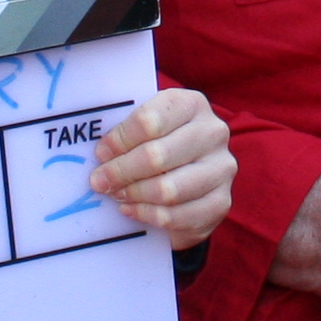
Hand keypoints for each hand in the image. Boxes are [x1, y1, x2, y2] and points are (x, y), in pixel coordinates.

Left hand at [90, 89, 235, 248]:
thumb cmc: (161, 145)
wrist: (192, 179)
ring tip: (117, 195)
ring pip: (168, 189)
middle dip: (121, 172)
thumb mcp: (146, 128)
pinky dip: (148, 215)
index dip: (119, 140)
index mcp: (191, 104)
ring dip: (135, 195)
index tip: (101, 153)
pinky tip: (133, 210)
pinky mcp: (221, 202)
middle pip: (156, 156)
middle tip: (99, 181)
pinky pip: (177, 216)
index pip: (148, 120)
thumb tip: (103, 155)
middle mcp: (213, 132)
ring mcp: (221, 168)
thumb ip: (125, 132)